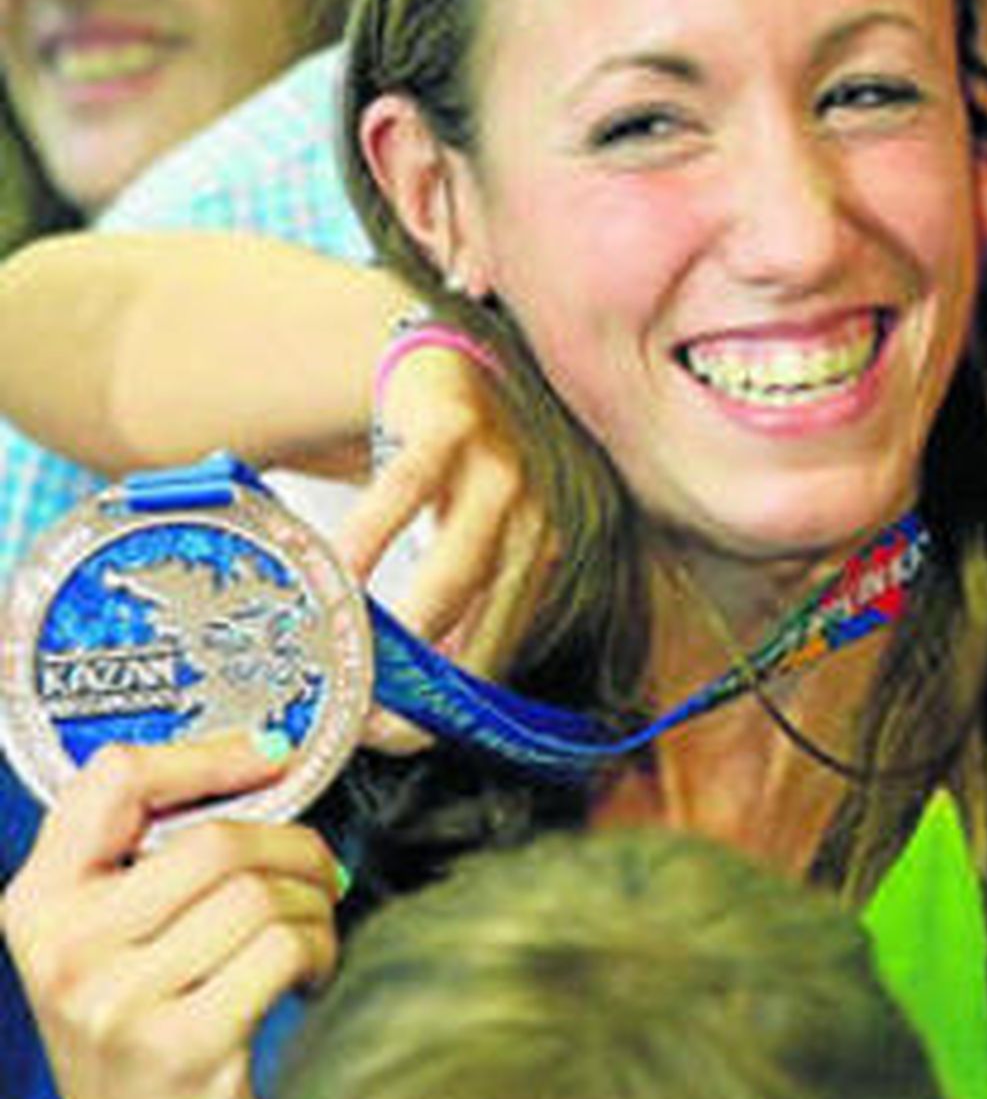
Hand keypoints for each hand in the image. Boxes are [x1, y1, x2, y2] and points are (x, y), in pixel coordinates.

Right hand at [1, 736, 340, 1098]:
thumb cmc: (150, 1047)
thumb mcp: (113, 949)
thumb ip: (152, 860)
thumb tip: (265, 758)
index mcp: (37, 907)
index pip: (115, 779)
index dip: (206, 755)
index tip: (270, 756)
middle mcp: (64, 952)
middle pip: (214, 838)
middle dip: (292, 849)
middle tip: (319, 878)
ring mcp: (116, 1003)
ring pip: (258, 892)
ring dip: (314, 906)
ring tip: (311, 939)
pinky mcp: (180, 1047)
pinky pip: (283, 948)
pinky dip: (320, 952)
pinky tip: (310, 979)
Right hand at [341, 344, 558, 751]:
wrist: (449, 361)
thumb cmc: (450, 474)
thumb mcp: (465, 544)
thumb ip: (447, 615)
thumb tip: (396, 705)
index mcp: (539, 564)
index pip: (497, 659)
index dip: (442, 708)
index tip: (382, 737)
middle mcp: (535, 524)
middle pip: (480, 627)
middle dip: (416, 685)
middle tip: (353, 715)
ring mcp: (501, 474)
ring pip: (452, 571)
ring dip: (393, 626)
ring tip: (337, 658)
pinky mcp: (456, 430)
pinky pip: (409, 493)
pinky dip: (369, 539)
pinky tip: (333, 572)